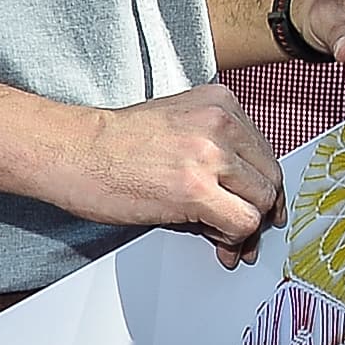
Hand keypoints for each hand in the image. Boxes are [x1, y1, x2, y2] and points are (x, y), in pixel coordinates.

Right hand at [59, 85, 285, 265]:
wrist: (75, 152)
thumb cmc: (114, 144)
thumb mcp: (178, 128)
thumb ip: (215, 152)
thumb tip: (240, 195)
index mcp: (220, 103)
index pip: (263, 152)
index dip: (261, 187)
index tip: (256, 206)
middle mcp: (221, 123)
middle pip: (269, 177)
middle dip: (261, 211)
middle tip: (246, 234)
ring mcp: (210, 154)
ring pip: (261, 201)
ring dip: (246, 227)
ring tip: (226, 240)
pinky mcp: (196, 189)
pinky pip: (241, 222)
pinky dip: (234, 238)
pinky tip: (216, 241)